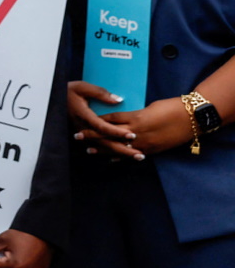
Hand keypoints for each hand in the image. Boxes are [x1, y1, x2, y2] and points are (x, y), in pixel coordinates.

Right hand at [67, 81, 142, 159]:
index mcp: (84, 115)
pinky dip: (112, 153)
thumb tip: (118, 100)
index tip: (132, 135)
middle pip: (105, 143)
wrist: (53, 99)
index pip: (102, 127)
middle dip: (123, 150)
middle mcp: (83, 127)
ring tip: (138, 157)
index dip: (117, 132)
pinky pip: (99, 146)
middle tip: (140, 155)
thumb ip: (100, 93)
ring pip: (103, 147)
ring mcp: (83, 133)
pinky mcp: (85, 135)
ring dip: (121, 153)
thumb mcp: (82, 87)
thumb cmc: (69, 91)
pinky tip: (123, 157)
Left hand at [74, 86, 195, 158]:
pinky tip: (111, 159)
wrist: (191, 118)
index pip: (110, 119)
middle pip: (110, 134)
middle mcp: (137, 131)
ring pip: (119, 147)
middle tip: (77, 137)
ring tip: (89, 150)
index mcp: (136, 117)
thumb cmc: (171, 107)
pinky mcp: (152, 150)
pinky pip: (133, 155)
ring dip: (103, 149)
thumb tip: (125, 117)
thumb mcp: (149, 107)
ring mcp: (145, 142)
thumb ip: (135, 114)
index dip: (95, 121)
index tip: (82, 121)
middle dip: (93, 136)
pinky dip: (121, 157)